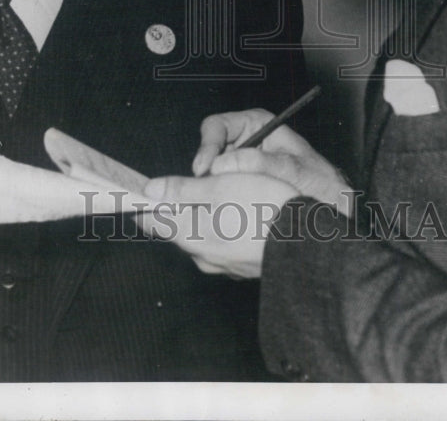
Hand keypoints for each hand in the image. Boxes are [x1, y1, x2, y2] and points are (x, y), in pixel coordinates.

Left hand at [141, 172, 296, 277]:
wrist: (308, 240)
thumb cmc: (263, 207)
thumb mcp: (218, 186)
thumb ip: (181, 189)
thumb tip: (151, 189)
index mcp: (190, 235)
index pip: (152, 221)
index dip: (144, 202)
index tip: (138, 189)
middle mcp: (203, 255)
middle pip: (178, 226)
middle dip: (179, 205)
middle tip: (186, 182)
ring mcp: (224, 263)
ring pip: (203, 233)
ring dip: (204, 214)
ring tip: (219, 192)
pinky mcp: (244, 264)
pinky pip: (225, 242)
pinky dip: (225, 225)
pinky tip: (240, 211)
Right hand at [192, 109, 354, 218]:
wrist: (333, 207)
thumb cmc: (320, 182)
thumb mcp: (296, 169)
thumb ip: (264, 164)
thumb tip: (223, 164)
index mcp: (257, 124)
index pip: (217, 126)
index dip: (207, 145)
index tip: (205, 168)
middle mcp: (244, 142)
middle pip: (208, 151)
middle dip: (206, 171)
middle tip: (206, 191)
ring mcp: (239, 166)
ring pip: (211, 175)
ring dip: (213, 188)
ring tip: (223, 204)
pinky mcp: (237, 188)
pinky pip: (219, 191)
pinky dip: (220, 201)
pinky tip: (229, 212)